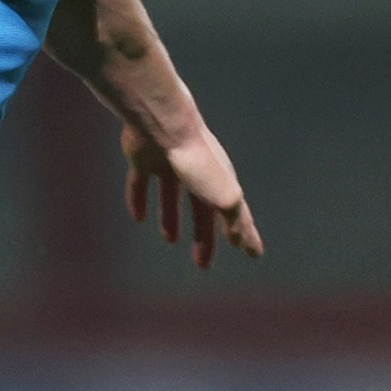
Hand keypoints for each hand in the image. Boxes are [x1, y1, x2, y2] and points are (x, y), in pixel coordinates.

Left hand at [121, 120, 264, 269]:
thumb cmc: (197, 162)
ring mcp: (170, 164)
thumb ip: (234, 219)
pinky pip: (140, 184)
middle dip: (204, 236)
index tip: (253, 254)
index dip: (245, 234)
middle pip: (202, 210)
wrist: (164, 126)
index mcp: (220, 181)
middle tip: (202, 264)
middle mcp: (197, 172)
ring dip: (172, 218)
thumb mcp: (224, 195)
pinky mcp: (143, 159)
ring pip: (172, 196)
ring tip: (170, 240)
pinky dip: (139, 200)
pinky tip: (137, 218)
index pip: (237, 215)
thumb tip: (243, 242)